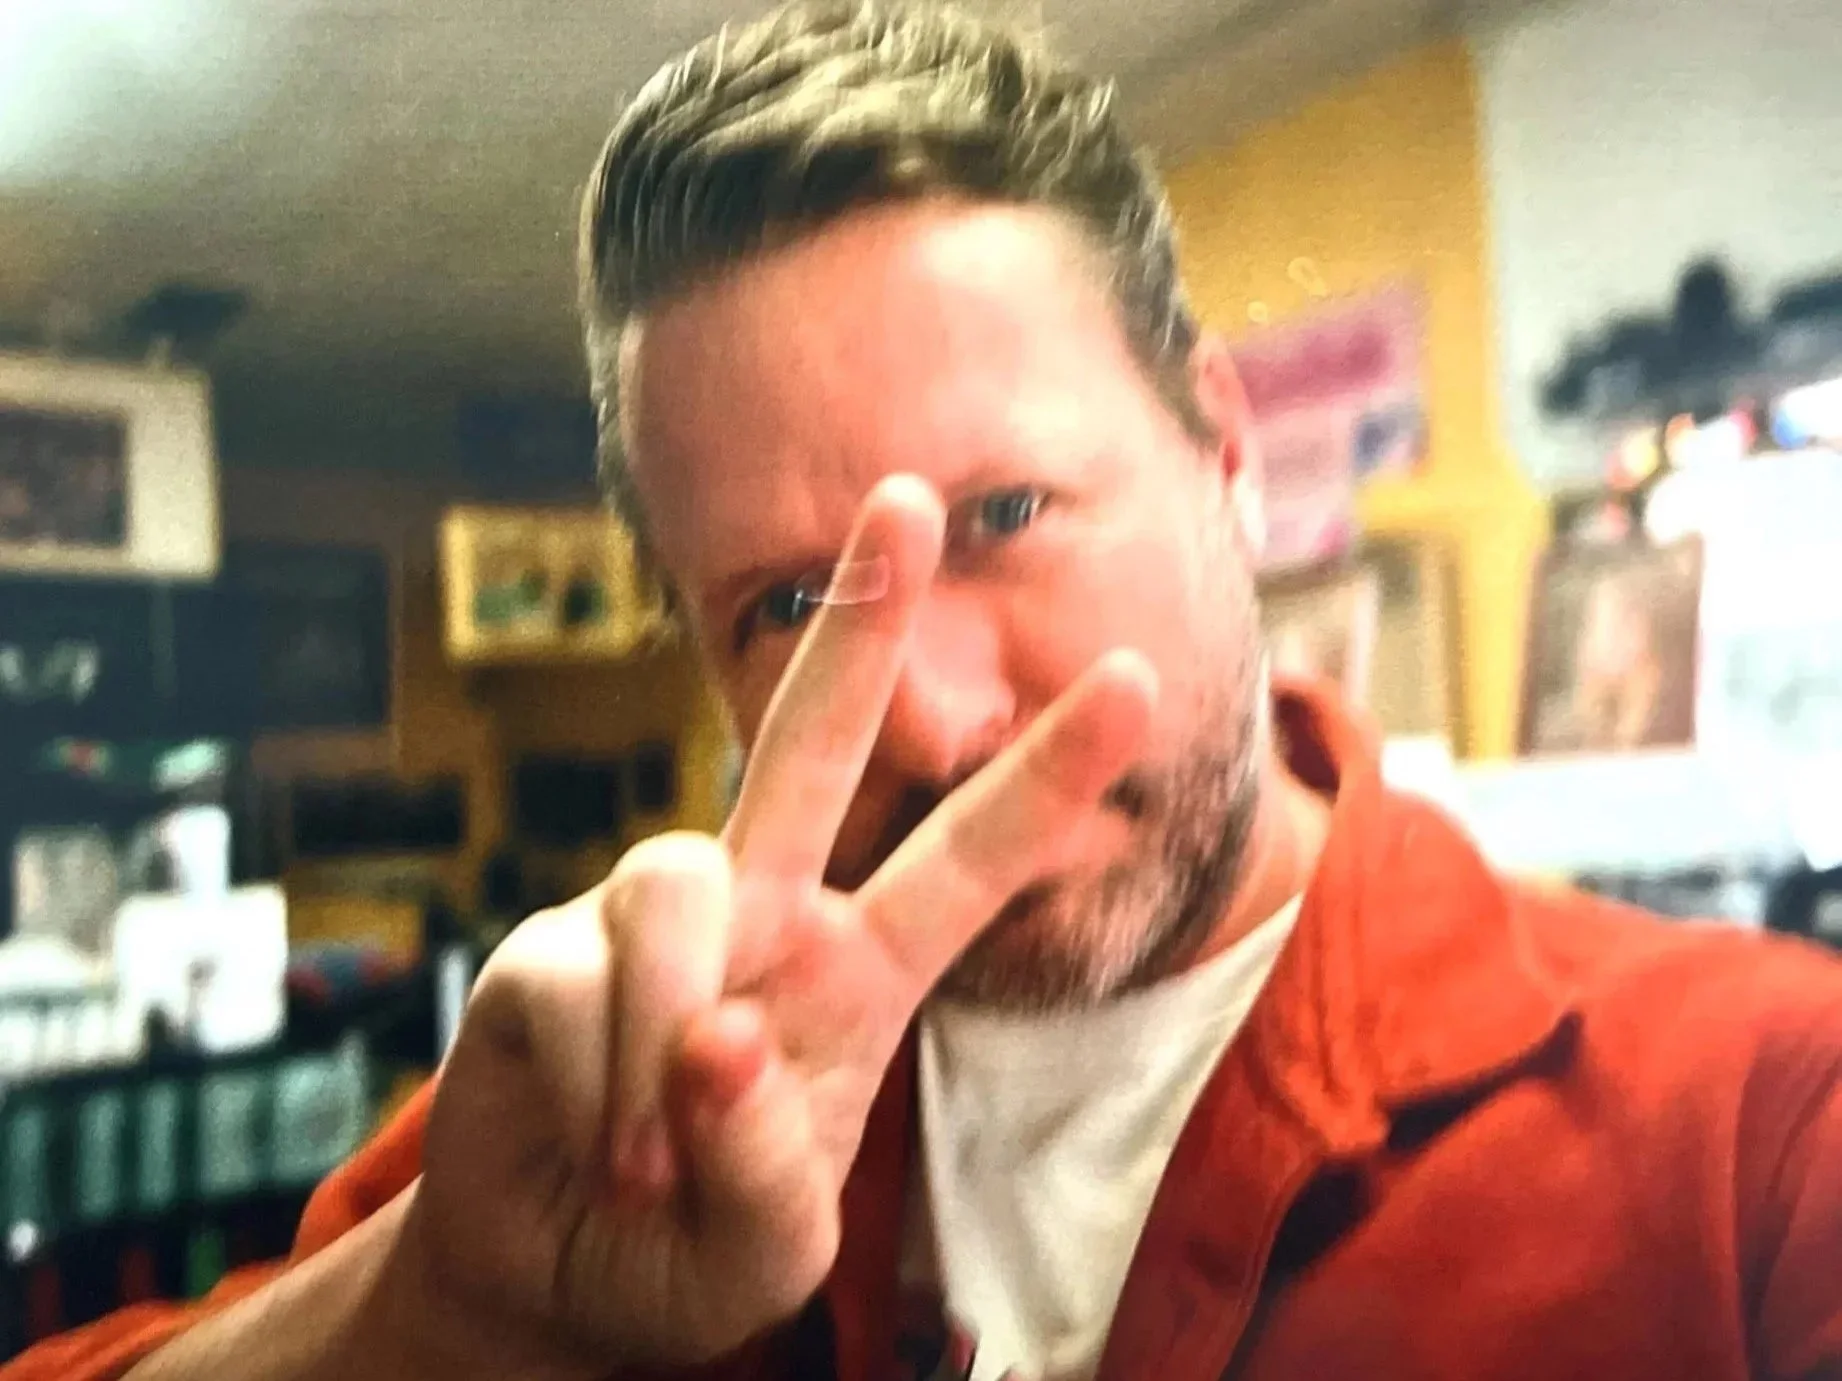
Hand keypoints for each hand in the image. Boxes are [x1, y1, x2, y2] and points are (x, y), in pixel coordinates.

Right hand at [404, 475, 1156, 1374]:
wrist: (562, 1277)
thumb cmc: (694, 1249)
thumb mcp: (770, 1251)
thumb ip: (766, 1166)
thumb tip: (717, 1036)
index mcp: (859, 969)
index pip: (967, 859)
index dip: (1047, 776)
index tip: (1133, 682)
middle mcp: (763, 914)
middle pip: (811, 741)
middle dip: (860, 623)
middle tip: (907, 499)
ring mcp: (654, 922)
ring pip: (673, 878)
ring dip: (668, 1031)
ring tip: (652, 1160)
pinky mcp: (547, 953)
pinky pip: (575, 979)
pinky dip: (596, 1082)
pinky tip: (600, 1144)